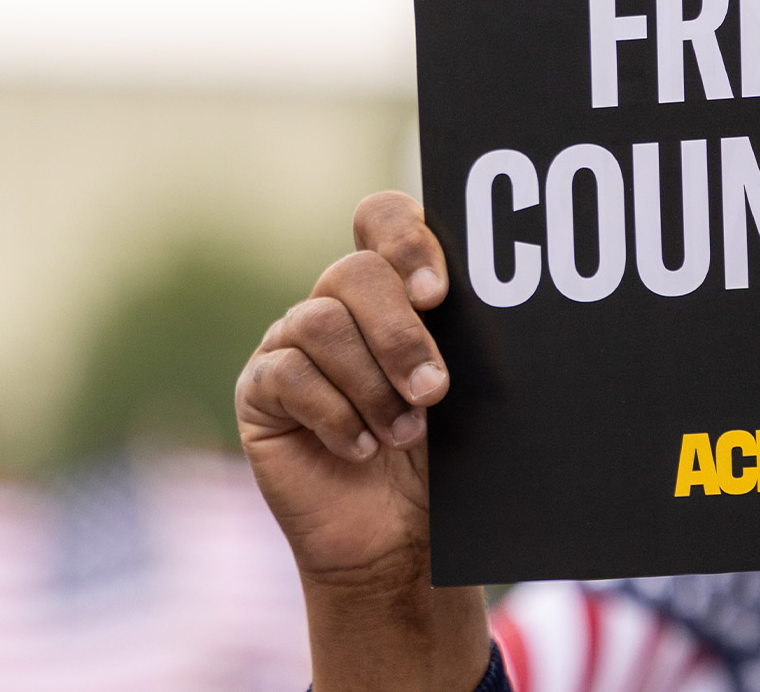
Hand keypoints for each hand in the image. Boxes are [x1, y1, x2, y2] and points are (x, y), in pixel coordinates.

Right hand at [235, 191, 487, 691]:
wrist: (397, 539)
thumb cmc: (440, 462)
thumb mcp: (464, 396)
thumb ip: (462, 344)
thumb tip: (499, 311)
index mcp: (391, 287)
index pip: (383, 219)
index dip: (406, 239)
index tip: (439, 292)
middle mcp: (336, 304)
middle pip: (354, 273)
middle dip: (400, 334)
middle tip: (434, 389)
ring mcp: (292, 343)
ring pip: (320, 323)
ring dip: (372, 384)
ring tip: (404, 435)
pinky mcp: (260, 390)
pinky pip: (288, 375)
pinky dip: (335, 415)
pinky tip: (362, 449)